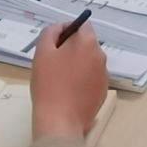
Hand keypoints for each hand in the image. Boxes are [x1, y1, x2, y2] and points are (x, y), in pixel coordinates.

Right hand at [30, 22, 109, 139]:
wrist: (60, 121)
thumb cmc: (49, 84)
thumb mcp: (42, 52)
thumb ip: (51, 33)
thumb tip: (61, 28)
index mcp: (88, 43)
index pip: (82, 25)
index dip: (67, 30)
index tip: (54, 43)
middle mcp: (101, 56)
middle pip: (85, 44)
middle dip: (71, 48)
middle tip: (52, 62)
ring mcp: (104, 75)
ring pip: (88, 61)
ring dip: (76, 64)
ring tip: (59, 79)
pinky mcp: (102, 92)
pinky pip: (91, 78)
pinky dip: (82, 79)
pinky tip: (68, 91)